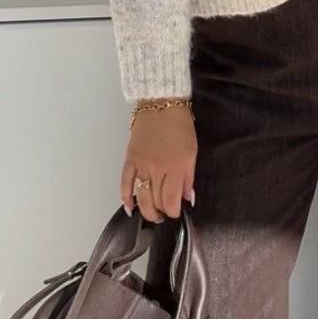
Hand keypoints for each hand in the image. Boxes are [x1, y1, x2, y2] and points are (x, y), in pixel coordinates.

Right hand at [121, 104, 196, 222]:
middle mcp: (157, 169)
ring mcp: (141, 164)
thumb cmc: (180, 125)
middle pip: (156, 201)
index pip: (172, 200)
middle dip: (161, 212)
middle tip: (164, 215)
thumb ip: (188, 177)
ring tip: (151, 214)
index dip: (173, 211)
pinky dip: (126, 196)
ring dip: (146, 210)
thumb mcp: (192, 151)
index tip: (176, 212)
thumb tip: (188, 197)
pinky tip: (130, 207)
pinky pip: (125, 182)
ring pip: (141, 196)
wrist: (161, 103)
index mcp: (175, 167)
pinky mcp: (130, 159)